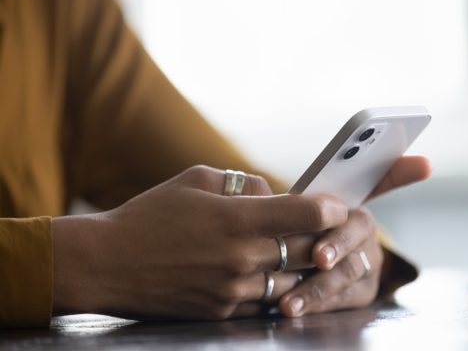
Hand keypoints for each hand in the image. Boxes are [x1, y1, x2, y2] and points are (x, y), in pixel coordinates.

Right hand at [52, 166, 348, 319]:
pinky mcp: (223, 310)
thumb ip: (243, 183)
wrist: (107, 263)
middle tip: (334, 231)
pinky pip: (266, 300)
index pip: (308, 213)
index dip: (332, 208)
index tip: (338, 206)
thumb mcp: (196, 179)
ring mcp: (234, 288)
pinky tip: (275, 274)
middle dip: (328, 240)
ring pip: (293, 280)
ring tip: (309, 255)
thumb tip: (273, 193)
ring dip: (305, 267)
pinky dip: (277, 287)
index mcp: (238, 218)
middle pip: (310, 250)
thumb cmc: (150, 214)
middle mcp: (242, 256)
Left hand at [279, 155, 430, 316]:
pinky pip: (345, 297)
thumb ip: (284, 203)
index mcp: (346, 200)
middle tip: (319, 256)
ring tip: (290, 298)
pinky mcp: (363, 290)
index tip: (424, 164)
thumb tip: (264, 191)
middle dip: (339, 242)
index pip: (381, 177)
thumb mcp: (280, 213)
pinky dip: (319, 303)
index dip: (402, 170)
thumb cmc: (282, 234)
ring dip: (319, 284)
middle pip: (360, 228)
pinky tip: (296, 307)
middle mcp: (363, 228)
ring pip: (350, 269)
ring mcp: (367, 259)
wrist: (279, 272)